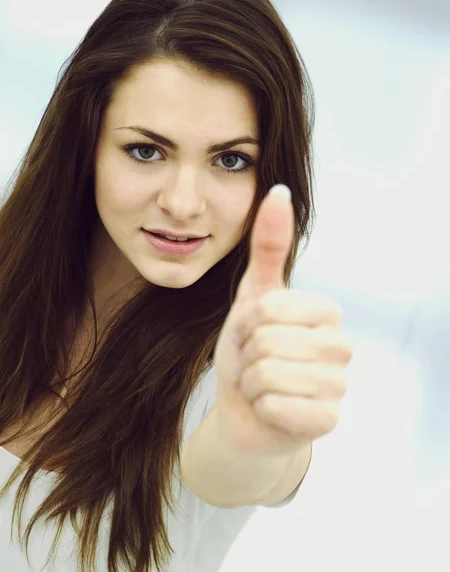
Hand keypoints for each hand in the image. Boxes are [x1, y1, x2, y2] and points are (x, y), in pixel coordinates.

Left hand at [213, 185, 353, 457]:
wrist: (246, 407)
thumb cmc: (252, 350)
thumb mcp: (254, 296)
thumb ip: (268, 246)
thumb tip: (278, 189)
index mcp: (327, 312)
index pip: (267, 309)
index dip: (246, 324)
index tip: (253, 334)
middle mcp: (342, 346)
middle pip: (266, 340)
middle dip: (247, 355)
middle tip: (256, 363)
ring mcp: (339, 386)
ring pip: (268, 374)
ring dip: (251, 382)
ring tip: (262, 384)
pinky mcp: (329, 420)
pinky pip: (275, 406)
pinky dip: (259, 407)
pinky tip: (270, 409)